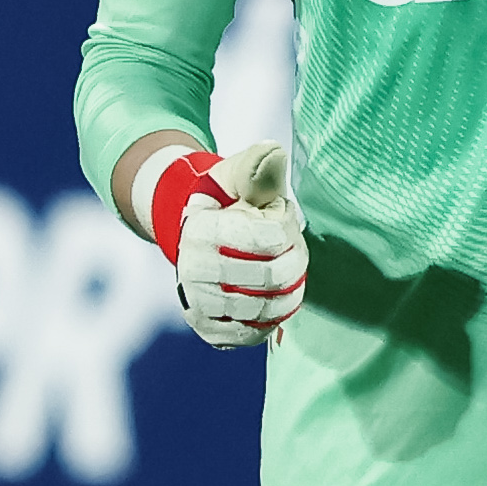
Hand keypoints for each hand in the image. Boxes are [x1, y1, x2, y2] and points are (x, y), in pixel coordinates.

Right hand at [142, 137, 307, 353]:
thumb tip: (275, 152)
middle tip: (293, 250)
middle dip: (294, 261)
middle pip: (271, 276)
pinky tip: (275, 298)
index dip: (288, 229)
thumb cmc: (228, 202)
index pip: (269, 238)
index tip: (281, 218)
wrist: (200, 239)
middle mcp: (192, 269)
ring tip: (289, 274)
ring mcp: (198, 303)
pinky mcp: (208, 330)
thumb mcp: (240, 176)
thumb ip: (259, 166)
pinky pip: (253, 333)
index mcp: (200, 228)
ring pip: (265, 308)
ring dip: (290, 291)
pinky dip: (273, 318)